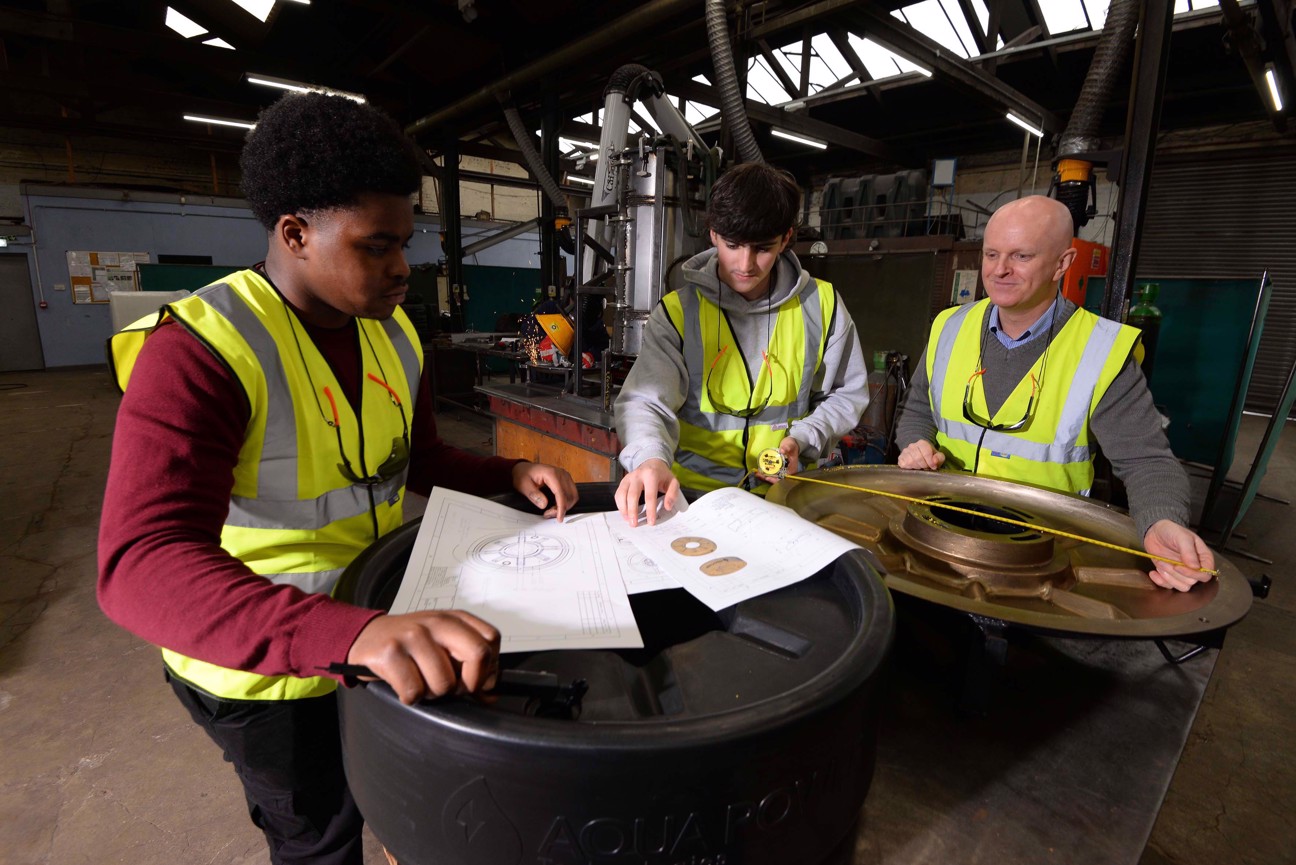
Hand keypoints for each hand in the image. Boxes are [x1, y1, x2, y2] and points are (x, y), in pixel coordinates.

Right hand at [346, 610, 499, 705]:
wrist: (365, 636)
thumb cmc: (409, 644)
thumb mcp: (442, 645)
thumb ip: (469, 665)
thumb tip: (491, 695)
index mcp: (454, 618)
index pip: (491, 640)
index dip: (489, 667)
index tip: (476, 680)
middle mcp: (436, 622)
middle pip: (478, 654)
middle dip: (470, 684)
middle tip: (453, 689)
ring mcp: (413, 635)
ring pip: (444, 682)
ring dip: (433, 694)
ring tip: (421, 682)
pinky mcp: (390, 653)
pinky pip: (414, 691)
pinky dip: (410, 697)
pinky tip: (403, 684)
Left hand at [511, 461, 578, 520]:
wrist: (524, 469)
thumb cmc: (523, 475)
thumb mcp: (523, 485)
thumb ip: (533, 494)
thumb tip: (544, 504)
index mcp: (551, 473)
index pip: (561, 493)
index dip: (561, 507)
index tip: (559, 518)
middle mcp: (562, 474)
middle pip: (569, 496)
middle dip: (561, 508)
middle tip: (548, 514)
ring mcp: (565, 477)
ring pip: (572, 496)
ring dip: (564, 506)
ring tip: (551, 510)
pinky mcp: (566, 480)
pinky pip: (571, 494)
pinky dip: (566, 502)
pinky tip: (556, 506)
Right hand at [614, 458, 679, 526]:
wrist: (652, 463)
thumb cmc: (662, 475)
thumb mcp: (673, 482)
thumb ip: (672, 494)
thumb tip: (667, 507)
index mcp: (651, 475)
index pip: (649, 495)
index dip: (650, 510)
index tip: (651, 522)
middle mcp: (637, 475)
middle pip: (632, 495)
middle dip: (633, 511)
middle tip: (634, 524)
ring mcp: (628, 478)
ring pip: (622, 494)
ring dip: (624, 509)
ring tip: (628, 520)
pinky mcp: (623, 481)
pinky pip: (618, 494)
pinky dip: (620, 505)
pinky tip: (625, 513)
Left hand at [757, 436, 801, 482]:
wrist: (790, 444)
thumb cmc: (791, 445)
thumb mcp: (790, 445)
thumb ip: (787, 447)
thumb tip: (782, 450)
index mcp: (792, 469)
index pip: (784, 478)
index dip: (776, 480)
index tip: (768, 478)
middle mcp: (787, 472)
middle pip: (778, 479)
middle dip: (768, 478)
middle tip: (759, 475)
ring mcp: (782, 471)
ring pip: (774, 477)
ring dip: (765, 476)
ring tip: (757, 473)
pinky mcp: (778, 468)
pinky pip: (772, 473)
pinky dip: (766, 473)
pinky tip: (759, 471)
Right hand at [898, 439, 944, 470]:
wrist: (919, 453)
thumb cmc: (930, 456)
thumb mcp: (938, 456)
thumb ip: (939, 458)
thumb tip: (934, 461)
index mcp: (922, 443)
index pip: (926, 452)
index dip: (930, 461)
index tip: (933, 467)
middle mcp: (912, 446)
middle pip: (918, 458)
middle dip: (924, 465)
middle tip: (926, 468)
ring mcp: (905, 452)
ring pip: (910, 462)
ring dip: (917, 467)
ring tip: (920, 467)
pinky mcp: (900, 458)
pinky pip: (904, 465)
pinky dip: (909, 468)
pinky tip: (913, 467)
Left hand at [1143, 519, 1215, 590]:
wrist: (1155, 531)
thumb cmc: (1172, 531)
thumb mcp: (1182, 537)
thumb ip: (1188, 551)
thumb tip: (1195, 567)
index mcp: (1203, 558)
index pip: (1206, 575)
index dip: (1193, 574)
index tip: (1178, 567)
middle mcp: (1195, 567)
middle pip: (1192, 582)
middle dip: (1175, 574)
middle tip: (1165, 562)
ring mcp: (1183, 572)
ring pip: (1182, 586)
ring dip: (1168, 577)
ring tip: (1160, 564)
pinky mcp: (1171, 575)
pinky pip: (1169, 586)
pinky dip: (1160, 581)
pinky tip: (1153, 572)